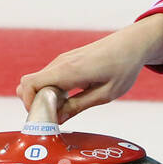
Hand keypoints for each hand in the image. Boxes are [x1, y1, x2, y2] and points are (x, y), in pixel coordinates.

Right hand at [16, 14, 162, 123]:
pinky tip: (71, 98)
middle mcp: (61, 63)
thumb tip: (57, 119)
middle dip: (35, 104)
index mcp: (68, 71)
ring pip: (39, 81)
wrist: (133, 43)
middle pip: (29, 84)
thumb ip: (78, 106)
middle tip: (55, 116)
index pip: (29, 85)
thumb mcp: (105, 94)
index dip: (30, 105)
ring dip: (45, 98)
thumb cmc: (123, 67)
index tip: (46, 118)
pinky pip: (49, 77)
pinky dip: (53, 90)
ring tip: (67, 108)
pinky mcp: (67, 61)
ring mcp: (62, 60)